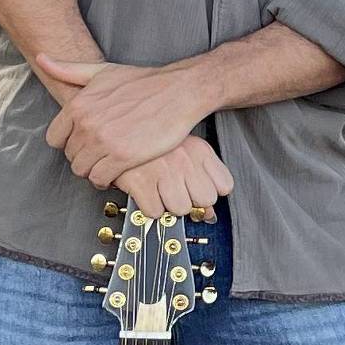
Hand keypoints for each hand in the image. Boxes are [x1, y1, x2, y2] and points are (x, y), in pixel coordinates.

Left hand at [39, 55, 212, 186]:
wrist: (179, 91)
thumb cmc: (143, 82)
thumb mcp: (102, 71)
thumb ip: (68, 70)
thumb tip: (41, 59)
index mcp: (79, 105)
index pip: (55, 138)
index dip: (68, 142)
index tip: (84, 142)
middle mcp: (87, 124)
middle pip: (71, 156)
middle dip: (84, 157)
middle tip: (101, 153)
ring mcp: (104, 141)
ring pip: (83, 170)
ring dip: (94, 170)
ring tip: (108, 163)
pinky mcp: (123, 156)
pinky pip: (101, 179)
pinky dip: (107, 179)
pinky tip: (118, 170)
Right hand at [112, 135, 234, 224]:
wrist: (119, 130)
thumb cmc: (152, 142)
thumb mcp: (186, 151)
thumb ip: (204, 179)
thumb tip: (209, 214)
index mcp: (200, 150)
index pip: (224, 187)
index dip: (211, 191)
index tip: (199, 188)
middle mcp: (184, 159)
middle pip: (205, 201)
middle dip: (191, 199)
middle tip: (176, 188)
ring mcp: (163, 170)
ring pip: (180, 209)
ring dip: (168, 204)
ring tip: (159, 188)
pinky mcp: (140, 181)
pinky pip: (155, 211)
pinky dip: (148, 206)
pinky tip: (146, 191)